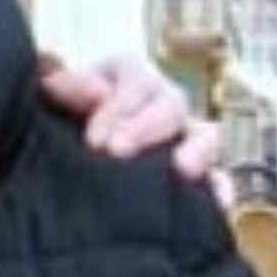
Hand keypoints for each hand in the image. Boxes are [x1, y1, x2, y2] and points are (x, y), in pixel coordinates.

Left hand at [37, 53, 220, 180]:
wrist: (67, 150)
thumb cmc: (63, 115)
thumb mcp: (57, 97)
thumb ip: (65, 88)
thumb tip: (81, 88)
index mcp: (129, 74)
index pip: (136, 80)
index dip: (119, 107)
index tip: (93, 140)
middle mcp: (162, 100)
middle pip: (171, 105)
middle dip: (146, 128)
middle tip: (117, 152)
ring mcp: (184, 136)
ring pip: (206, 135)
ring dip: (197, 151)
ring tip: (181, 170)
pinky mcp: (195, 172)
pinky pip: (218, 177)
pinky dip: (220, 188)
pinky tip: (217, 203)